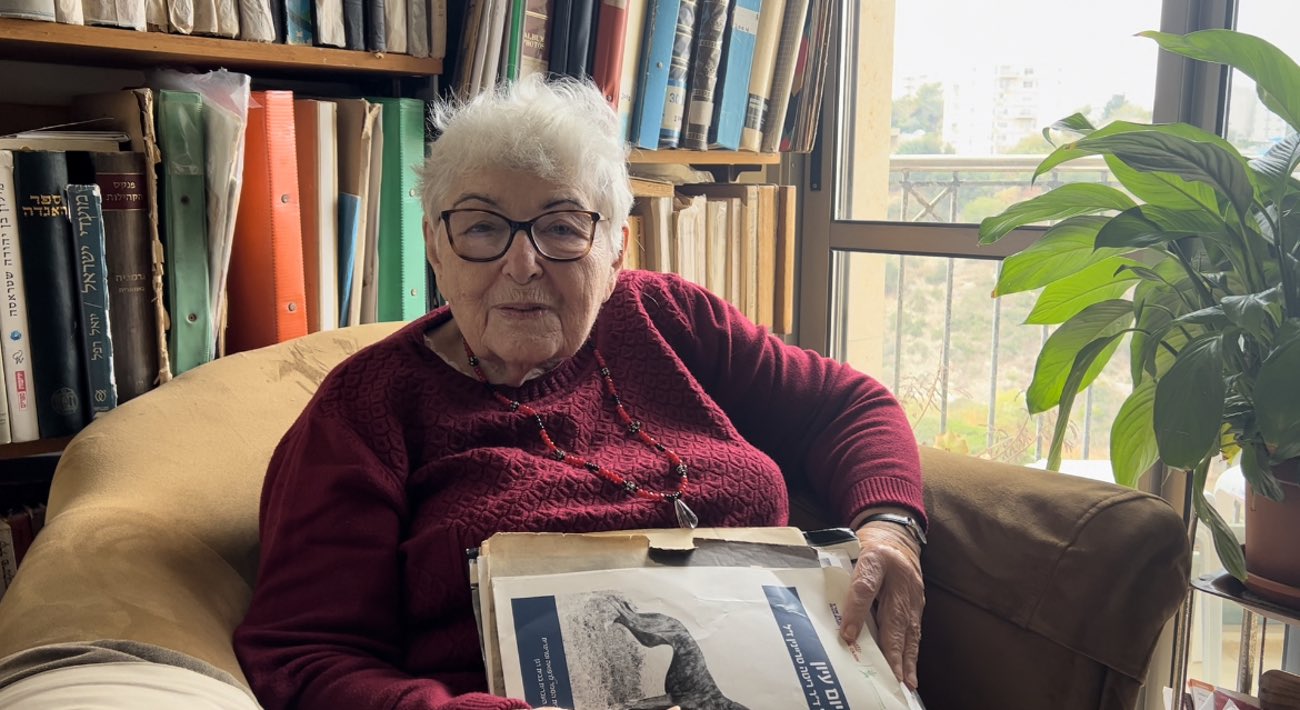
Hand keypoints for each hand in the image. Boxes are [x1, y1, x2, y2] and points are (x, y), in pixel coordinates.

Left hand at [838, 519, 924, 688]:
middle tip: (890, 673)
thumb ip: (840, 575)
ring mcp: (913, 592)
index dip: (856, 612)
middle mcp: (899, 577)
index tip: (847, 636)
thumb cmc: (867, 545)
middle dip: (892, 648)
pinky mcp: (918, 603)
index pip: (865, 587)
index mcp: (876, 558)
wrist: (895, 534)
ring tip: (904, 681)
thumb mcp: (850, 550)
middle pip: (894, 616)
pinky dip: (912, 653)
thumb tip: (824, 606)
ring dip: (906, 657)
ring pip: (909, 628)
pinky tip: (908, 673)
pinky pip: (914, 631)